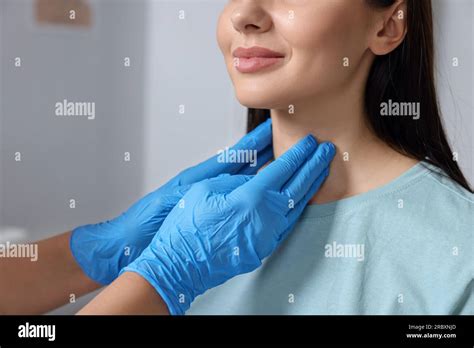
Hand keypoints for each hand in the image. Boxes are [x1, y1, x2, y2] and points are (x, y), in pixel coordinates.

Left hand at [70, 119, 273, 284]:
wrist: (125, 245)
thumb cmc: (142, 225)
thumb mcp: (170, 201)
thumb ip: (197, 190)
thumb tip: (227, 183)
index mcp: (195, 179)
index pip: (230, 156)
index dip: (251, 143)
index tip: (267, 130)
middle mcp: (202, 187)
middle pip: (237, 165)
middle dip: (259, 152)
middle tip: (281, 141)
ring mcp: (203, 200)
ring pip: (237, 181)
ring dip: (256, 170)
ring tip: (277, 161)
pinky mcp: (200, 215)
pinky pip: (229, 200)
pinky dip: (245, 193)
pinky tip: (257, 194)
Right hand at [121, 135, 335, 314]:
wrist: (181, 265)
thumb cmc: (188, 227)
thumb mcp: (207, 189)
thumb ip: (236, 180)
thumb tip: (254, 178)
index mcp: (251, 197)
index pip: (285, 169)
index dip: (299, 153)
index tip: (311, 143)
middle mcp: (266, 217)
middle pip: (299, 185)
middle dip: (315, 165)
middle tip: (327, 151)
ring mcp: (267, 235)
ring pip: (297, 206)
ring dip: (311, 186)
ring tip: (321, 171)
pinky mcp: (263, 248)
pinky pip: (288, 223)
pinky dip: (297, 207)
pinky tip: (301, 199)